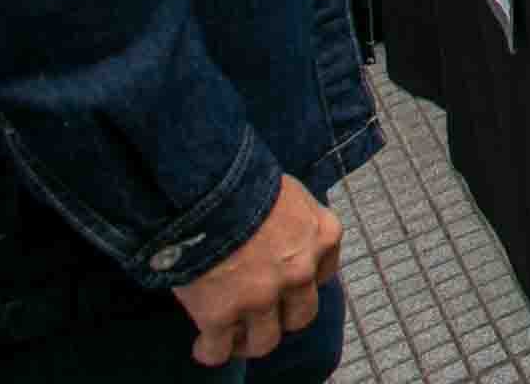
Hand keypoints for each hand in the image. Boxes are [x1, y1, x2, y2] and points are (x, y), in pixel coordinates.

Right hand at [174, 174, 339, 366]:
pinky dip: (212, 351)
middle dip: (283, 318)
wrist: (205, 189)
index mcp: (322, 235)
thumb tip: (278, 225)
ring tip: (233, 337)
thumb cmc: (244, 178)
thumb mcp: (286, 190)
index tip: (289, 285)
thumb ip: (293, 216)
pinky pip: (219, 350)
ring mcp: (262, 297)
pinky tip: (204, 345)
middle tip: (263, 316)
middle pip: (301, 315)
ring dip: (249, 342)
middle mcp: (300, 272)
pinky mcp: (221, 315)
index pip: (325, 273)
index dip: (304, 283)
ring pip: (264, 340)